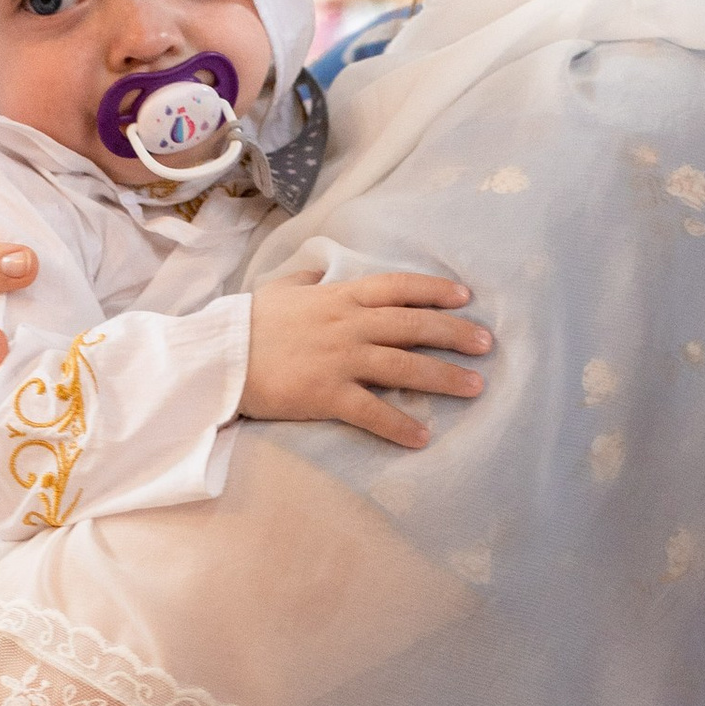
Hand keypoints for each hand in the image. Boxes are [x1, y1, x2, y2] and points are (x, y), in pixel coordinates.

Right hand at [242, 272, 491, 448]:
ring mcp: (339, 359)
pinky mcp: (326, 394)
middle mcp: (347, 324)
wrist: (217, 356)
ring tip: (475, 387)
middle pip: (413, 325)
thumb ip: (306, 280)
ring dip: (443, 377)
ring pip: (403, 366)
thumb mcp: (280, 289)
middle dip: (455, 334)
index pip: (398, 287)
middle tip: (487, 345)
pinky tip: (423, 437)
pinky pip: (372, 412)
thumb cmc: (246, 324)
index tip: (465, 297)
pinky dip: (400, 425)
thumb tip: (319, 268)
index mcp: (339, 297)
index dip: (435, 290)